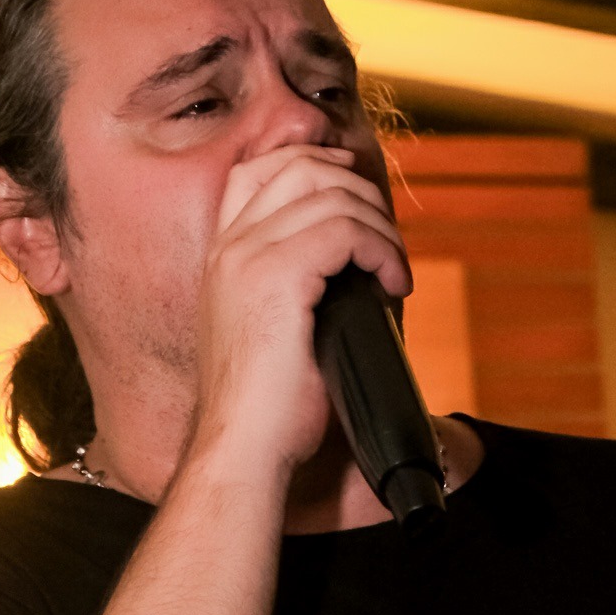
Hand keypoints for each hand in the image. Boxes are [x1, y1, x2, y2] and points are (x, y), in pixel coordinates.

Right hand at [193, 144, 411, 472]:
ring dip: (379, 226)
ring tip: (394, 270)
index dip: (318, 167)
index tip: (359, 203)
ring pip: (331, 194)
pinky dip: (382, 249)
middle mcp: (228, 246)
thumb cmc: (266, 409)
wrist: (242, 448)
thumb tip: (354, 268)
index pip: (260, 168)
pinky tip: (392, 283)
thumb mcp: (274, 331)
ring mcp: (247, 257)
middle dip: (359, 191)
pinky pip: (345, 229)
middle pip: (300, 166)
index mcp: (221, 255)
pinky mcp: (277, 277)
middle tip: (386, 241)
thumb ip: (298, 288)